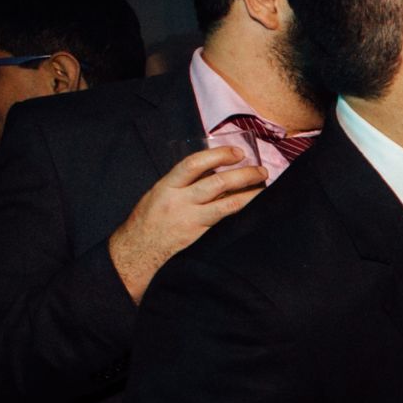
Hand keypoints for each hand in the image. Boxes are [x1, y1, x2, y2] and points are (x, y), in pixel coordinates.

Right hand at [108, 147, 267, 302]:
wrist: (138, 251)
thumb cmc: (149, 219)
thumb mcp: (160, 193)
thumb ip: (184, 182)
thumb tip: (215, 168)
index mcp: (167, 186)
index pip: (194, 164)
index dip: (219, 155)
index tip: (237, 152)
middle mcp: (180, 202)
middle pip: (217, 183)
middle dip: (244, 175)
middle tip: (261, 170)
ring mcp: (191, 221)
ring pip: (227, 204)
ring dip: (250, 195)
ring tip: (265, 188)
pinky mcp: (201, 237)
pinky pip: (226, 222)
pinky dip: (242, 213)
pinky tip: (255, 209)